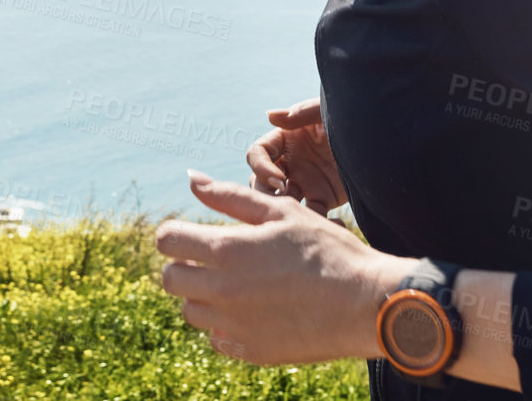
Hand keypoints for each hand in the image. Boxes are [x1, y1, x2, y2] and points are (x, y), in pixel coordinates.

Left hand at [155, 169, 411, 365]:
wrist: (365, 303)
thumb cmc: (326, 250)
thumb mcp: (280, 212)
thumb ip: (229, 196)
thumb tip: (191, 178)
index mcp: (227, 251)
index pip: (167, 241)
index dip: (175, 233)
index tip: (193, 234)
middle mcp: (222, 292)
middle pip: (170, 279)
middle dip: (184, 265)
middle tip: (214, 259)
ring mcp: (235, 327)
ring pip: (191, 311)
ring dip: (203, 295)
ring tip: (238, 283)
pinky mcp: (251, 352)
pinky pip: (217, 339)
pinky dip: (225, 324)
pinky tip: (254, 309)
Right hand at [246, 97, 345, 216]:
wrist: (383, 138)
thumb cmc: (352, 118)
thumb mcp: (327, 112)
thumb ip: (302, 113)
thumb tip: (270, 115)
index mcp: (286, 139)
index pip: (258, 153)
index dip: (261, 167)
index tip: (280, 179)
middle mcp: (290, 162)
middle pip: (261, 181)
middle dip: (264, 194)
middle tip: (283, 203)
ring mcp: (305, 182)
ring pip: (279, 201)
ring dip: (281, 211)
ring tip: (295, 219)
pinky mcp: (323, 199)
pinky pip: (310, 215)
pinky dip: (310, 224)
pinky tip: (319, 228)